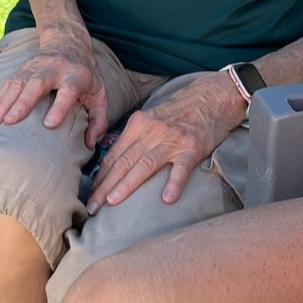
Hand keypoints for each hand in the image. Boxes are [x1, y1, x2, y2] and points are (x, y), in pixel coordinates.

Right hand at [0, 28, 108, 146]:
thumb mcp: (100, 93)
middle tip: (11, 121)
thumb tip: (90, 144)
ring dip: (5, 102)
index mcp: (77, 75)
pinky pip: (9, 82)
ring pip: (19, 82)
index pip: (68, 90)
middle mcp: (56, 68)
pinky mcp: (24, 67)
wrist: (69, 41)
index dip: (59, 107)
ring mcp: (37, 65)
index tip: (49, 125)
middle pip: (38, 83)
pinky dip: (0, 99)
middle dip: (23, 102)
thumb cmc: (86, 74)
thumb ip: (99, 119)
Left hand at [86, 70, 241, 211]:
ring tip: (112, 202)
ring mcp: (172, 140)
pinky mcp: (192, 148)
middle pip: (123, 162)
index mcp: (138, 124)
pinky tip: (167, 199)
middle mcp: (152, 131)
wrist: (212, 96)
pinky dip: (174, 183)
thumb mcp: (152, 116)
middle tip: (91, 206)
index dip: (100, 176)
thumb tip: (114, 158)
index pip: (114, 155)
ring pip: (145, 165)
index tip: (89, 194)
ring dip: (127, 185)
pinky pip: (181, 168)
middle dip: (104, 187)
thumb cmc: (181, 109)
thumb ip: (134, 136)